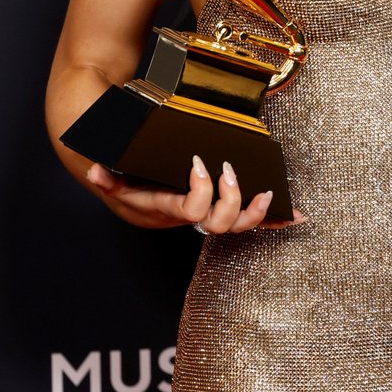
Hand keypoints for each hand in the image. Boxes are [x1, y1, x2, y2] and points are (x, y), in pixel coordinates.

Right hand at [86, 155, 307, 230]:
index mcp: (170, 208)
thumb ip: (107, 177)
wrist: (135, 197)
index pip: (192, 209)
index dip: (201, 191)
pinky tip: (296, 216)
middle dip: (231, 199)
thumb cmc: (129, 183)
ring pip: (238, 227)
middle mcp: (192, 217)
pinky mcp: (221, 212)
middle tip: (230, 171)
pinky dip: (273, 220)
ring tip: (268, 195)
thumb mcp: (115, 178)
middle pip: (220, 224)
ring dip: (257, 214)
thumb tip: (94, 170)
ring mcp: (208, 217)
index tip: (199, 164)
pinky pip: (250, 221)